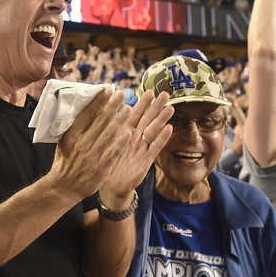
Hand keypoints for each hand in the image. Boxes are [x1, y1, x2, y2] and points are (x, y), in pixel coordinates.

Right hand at [51, 88, 138, 200]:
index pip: (86, 114)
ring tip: (128, 108)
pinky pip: (112, 153)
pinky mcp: (100, 168)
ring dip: (119, 121)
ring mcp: (91, 156)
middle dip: (111, 106)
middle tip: (121, 93)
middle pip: (99, 122)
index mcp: (72, 136)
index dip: (98, 101)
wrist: (64, 187)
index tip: (107, 90)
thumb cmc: (65, 161)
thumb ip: (74, 128)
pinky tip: (129, 133)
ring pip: (107, 135)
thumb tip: (84, 109)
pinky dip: (120, 143)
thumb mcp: (64, 142)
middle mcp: (81, 144)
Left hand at [100, 90, 173, 205]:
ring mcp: (141, 149)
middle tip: (165, 94)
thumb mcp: (105, 142)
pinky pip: (154, 148)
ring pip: (153, 131)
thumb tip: (109, 109)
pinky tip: (169, 128)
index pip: (134, 114)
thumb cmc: (108, 161)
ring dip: (161, 120)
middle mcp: (135, 138)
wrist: (111, 186)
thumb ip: (108, 125)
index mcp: (124, 132)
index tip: (149, 91)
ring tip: (170, 108)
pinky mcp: (146, 161)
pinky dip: (161, 138)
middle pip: (147, 120)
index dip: (141, 103)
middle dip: (156, 107)